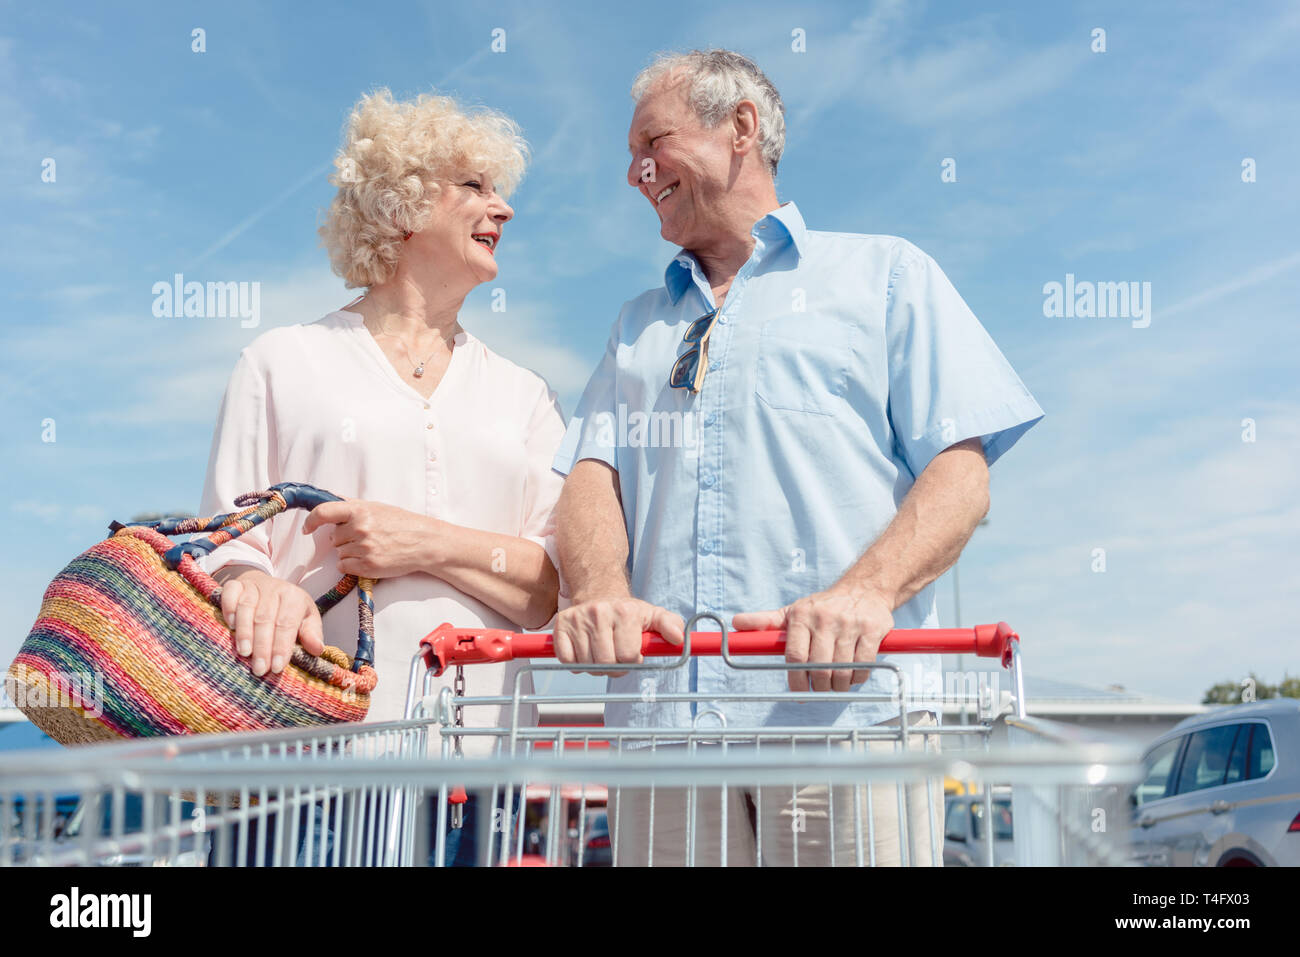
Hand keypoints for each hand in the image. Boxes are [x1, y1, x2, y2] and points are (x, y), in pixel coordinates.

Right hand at [217, 569, 324, 676]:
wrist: (268, 585)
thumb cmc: (289, 609)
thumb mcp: (306, 618)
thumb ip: (311, 633)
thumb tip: (317, 649)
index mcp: (294, 597)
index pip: (287, 624)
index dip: (281, 646)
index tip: (277, 667)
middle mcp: (274, 588)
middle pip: (266, 618)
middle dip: (263, 646)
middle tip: (260, 669)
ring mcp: (253, 585)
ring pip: (247, 608)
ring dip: (245, 632)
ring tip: (244, 653)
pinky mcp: (235, 584)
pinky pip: (229, 594)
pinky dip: (229, 609)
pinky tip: (230, 626)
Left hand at [302, 500, 432, 578]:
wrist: (424, 542)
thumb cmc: (401, 523)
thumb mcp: (377, 507)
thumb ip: (352, 505)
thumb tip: (330, 498)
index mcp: (360, 511)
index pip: (324, 512)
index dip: (311, 521)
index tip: (308, 528)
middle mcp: (360, 529)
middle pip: (333, 538)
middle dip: (344, 538)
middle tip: (365, 537)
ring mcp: (364, 548)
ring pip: (339, 554)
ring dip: (350, 553)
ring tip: (371, 548)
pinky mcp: (368, 566)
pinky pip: (344, 567)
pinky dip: (352, 565)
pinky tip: (369, 559)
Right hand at [553, 597, 684, 677]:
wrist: (599, 595)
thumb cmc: (628, 613)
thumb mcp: (652, 615)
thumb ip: (670, 625)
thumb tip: (679, 639)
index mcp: (625, 612)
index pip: (628, 657)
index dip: (632, 661)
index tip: (631, 652)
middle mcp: (599, 612)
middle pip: (605, 663)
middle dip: (613, 667)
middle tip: (615, 655)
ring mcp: (578, 618)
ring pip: (585, 665)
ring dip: (594, 665)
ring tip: (601, 651)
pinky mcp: (560, 625)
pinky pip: (567, 661)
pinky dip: (575, 662)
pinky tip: (584, 649)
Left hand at [732, 588, 894, 692]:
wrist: (864, 589)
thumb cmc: (822, 607)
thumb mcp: (792, 611)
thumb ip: (765, 622)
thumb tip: (736, 623)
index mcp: (801, 616)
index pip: (795, 657)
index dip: (796, 681)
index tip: (799, 693)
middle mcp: (824, 619)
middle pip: (819, 668)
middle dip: (819, 686)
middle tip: (820, 689)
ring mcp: (850, 624)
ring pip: (842, 670)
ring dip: (839, 685)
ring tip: (837, 684)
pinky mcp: (873, 630)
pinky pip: (864, 665)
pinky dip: (858, 677)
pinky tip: (853, 675)